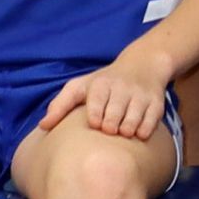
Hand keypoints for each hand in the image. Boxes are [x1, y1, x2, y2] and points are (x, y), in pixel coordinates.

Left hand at [40, 53, 171, 141]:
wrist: (143, 65)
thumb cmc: (104, 82)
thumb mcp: (80, 87)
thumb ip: (60, 105)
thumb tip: (43, 126)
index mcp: (101, 84)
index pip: (97, 102)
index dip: (96, 117)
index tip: (95, 125)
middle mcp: (122, 88)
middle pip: (114, 115)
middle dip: (110, 126)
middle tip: (108, 131)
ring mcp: (140, 95)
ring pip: (132, 121)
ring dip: (126, 131)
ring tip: (121, 133)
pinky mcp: (156, 102)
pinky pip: (150, 123)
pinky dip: (143, 132)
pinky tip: (137, 134)